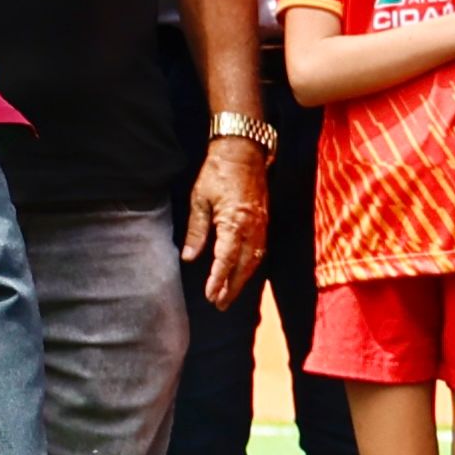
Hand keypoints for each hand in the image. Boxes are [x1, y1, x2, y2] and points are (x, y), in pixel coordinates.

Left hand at [183, 135, 267, 307]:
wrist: (243, 150)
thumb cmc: (218, 172)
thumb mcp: (200, 200)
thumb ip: (196, 231)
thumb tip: (190, 257)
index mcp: (235, 221)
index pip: (226, 259)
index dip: (218, 279)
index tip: (210, 295)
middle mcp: (253, 226)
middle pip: (244, 266)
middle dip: (232, 287)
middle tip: (220, 304)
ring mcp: (262, 224)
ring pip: (255, 260)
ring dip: (243, 279)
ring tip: (230, 294)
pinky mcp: (265, 220)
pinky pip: (260, 249)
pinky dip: (251, 265)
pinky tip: (243, 272)